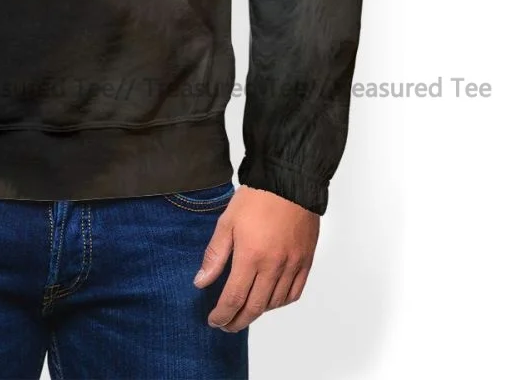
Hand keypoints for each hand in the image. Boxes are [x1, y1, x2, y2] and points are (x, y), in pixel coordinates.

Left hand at [194, 184, 318, 331]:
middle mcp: (274, 266)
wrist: (289, 182)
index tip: (214, 321)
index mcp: (251, 257)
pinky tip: (269, 300)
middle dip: (238, 321)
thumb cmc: (256, 198)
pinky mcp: (305, 262)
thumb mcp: (226, 222)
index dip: (222, 314)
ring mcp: (292, 266)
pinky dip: (280, 302)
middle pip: (255, 307)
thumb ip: (215, 255)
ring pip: (274, 303)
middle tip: (226, 325)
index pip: (234, 298)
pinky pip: (294, 293)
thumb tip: (201, 282)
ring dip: (258, 312)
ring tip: (244, 311)